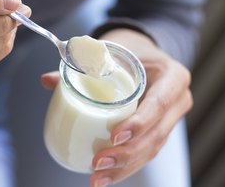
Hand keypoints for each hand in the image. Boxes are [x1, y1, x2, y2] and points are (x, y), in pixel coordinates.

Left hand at [41, 29, 191, 186]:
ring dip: (124, 168)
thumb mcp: (113, 50)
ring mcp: (170, 119)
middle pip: (157, 134)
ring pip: (151, 150)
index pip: (160, 103)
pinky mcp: (158, 131)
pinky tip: (105, 179)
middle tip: (98, 163)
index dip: (140, 123)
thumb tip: (46, 81)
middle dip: (127, 154)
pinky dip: (125, 167)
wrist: (145, 56)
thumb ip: (82, 64)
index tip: (114, 136)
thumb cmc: (130, 50)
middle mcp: (177, 100)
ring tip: (97, 179)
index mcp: (173, 77)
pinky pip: (145, 152)